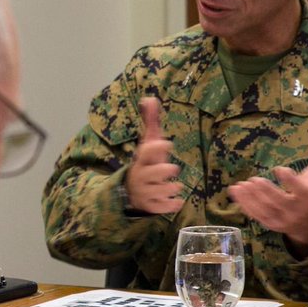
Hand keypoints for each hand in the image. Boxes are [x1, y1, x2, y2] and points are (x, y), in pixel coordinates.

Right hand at [124, 97, 181, 213]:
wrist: (129, 191)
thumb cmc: (146, 163)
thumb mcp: (147, 144)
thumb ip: (150, 122)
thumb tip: (150, 98)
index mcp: (141, 159)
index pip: (147, 151)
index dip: (157, 147)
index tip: (168, 143)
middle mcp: (141, 176)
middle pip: (153, 173)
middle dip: (164, 170)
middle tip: (173, 168)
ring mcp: (145, 192)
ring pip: (160, 191)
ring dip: (171, 188)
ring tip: (176, 187)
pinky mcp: (150, 205)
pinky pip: (162, 207)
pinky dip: (171, 205)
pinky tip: (178, 202)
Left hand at [227, 134, 307, 256]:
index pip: (300, 190)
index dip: (290, 180)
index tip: (279, 169)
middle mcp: (296, 210)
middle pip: (280, 201)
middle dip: (267, 191)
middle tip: (254, 179)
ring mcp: (282, 219)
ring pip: (265, 209)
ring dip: (251, 198)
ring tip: (241, 185)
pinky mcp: (270, 224)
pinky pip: (256, 215)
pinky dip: (244, 204)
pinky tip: (235, 191)